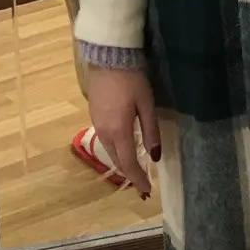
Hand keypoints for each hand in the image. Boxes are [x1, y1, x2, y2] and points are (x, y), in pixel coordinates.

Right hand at [86, 65, 160, 199]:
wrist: (108, 57)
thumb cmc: (131, 79)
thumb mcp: (146, 104)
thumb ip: (151, 131)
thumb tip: (155, 157)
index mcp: (118, 131)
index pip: (128, 163)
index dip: (137, 179)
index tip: (146, 191)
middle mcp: (104, 132)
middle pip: (117, 160)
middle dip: (129, 173)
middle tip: (142, 184)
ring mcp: (97, 123)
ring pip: (109, 151)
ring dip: (122, 162)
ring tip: (135, 170)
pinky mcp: (94, 115)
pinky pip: (106, 140)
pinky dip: (116, 150)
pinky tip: (124, 148)